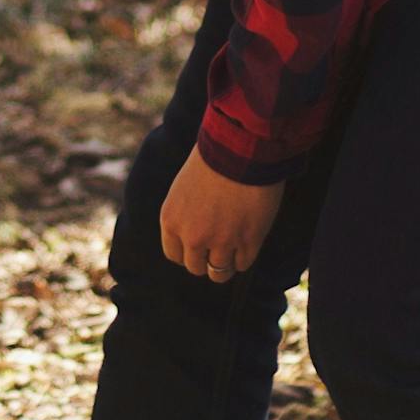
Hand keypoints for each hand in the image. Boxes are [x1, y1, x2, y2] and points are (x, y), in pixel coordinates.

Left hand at [160, 147, 282, 282]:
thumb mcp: (183, 187)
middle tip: (217, 245)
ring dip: (226, 262)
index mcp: (171, 219)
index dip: (187, 252)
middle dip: (206, 258)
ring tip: (234, 247)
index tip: (198, 245)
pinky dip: (244, 256)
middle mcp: (192, 235)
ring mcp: (221, 241)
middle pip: (196, 267)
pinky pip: (243, 264)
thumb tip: (192, 236)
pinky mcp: (248, 240)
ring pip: (219, 272)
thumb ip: (184, 215)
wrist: (238, 147)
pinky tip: (247, 240)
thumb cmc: (211, 159)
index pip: (174, 255)